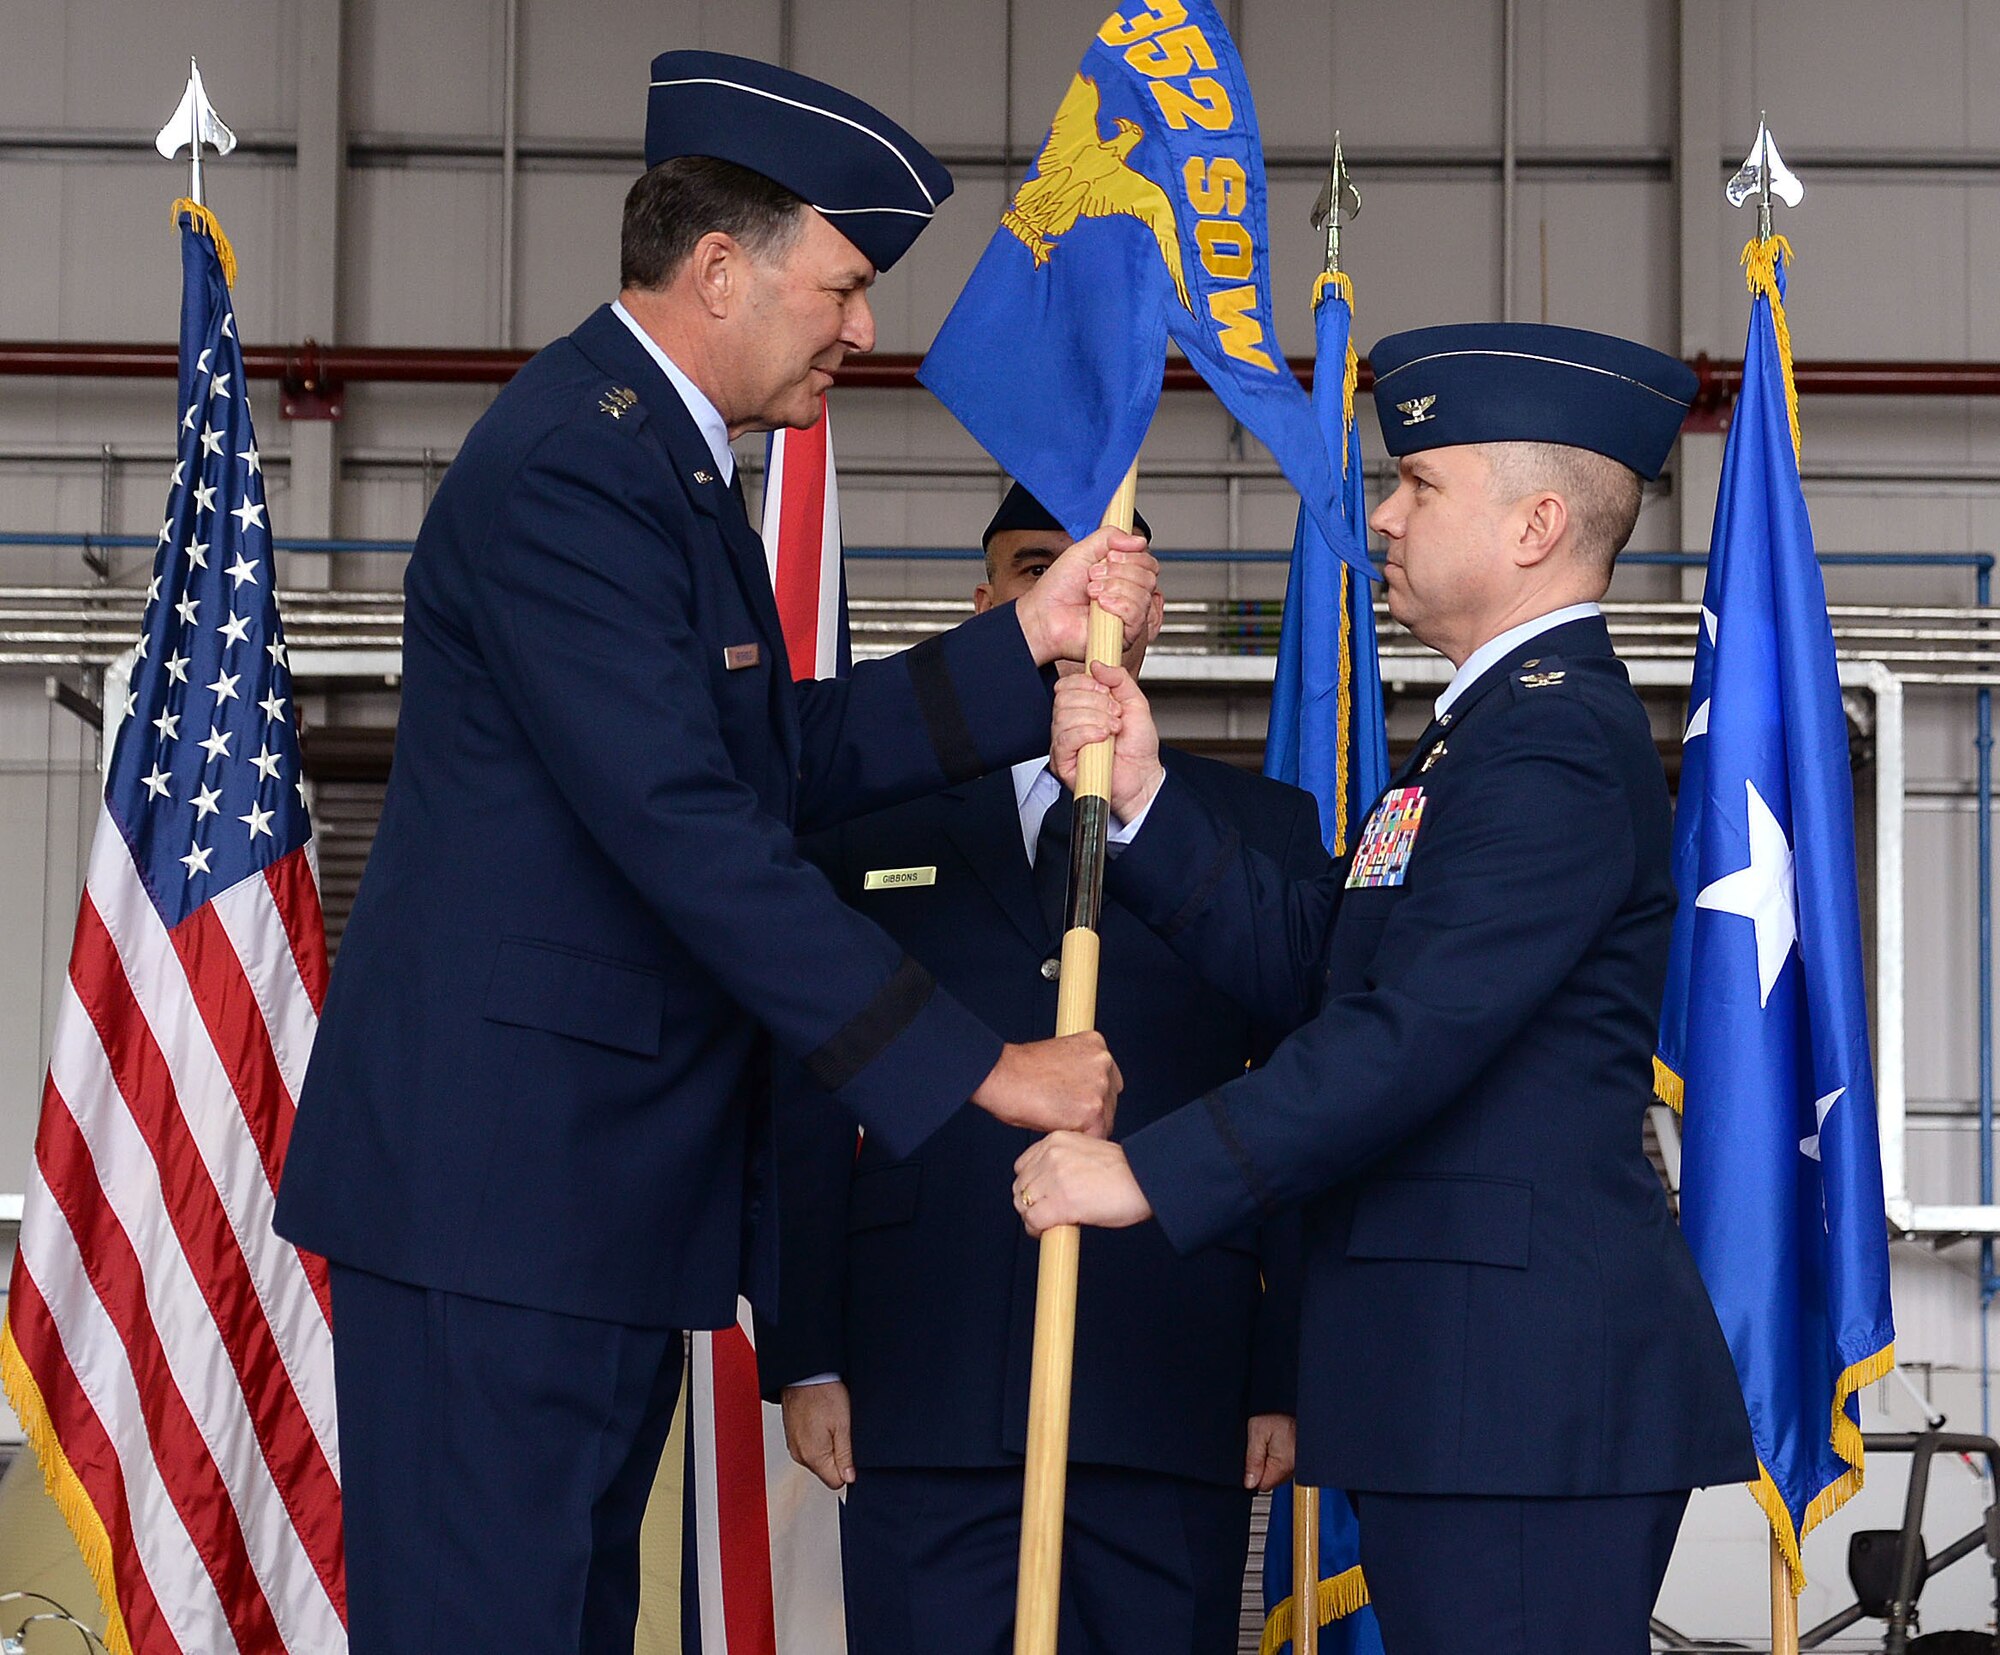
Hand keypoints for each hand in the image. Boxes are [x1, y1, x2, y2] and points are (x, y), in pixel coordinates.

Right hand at [781, 1381, 855, 1489]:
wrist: (805, 1374)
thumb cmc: (823, 1394)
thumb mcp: (843, 1425)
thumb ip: (846, 1456)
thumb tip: (850, 1479)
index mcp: (813, 1456)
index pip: (836, 1482)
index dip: (848, 1469)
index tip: (850, 1450)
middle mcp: (800, 1455)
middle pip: (827, 1472)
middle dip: (838, 1457)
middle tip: (841, 1432)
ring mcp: (794, 1446)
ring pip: (818, 1459)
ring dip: (828, 1447)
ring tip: (830, 1423)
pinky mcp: (793, 1437)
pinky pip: (810, 1447)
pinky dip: (818, 1439)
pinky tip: (822, 1421)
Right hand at [973, 1034, 1119, 1138]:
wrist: (1000, 1075)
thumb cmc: (1018, 1070)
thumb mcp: (1060, 1059)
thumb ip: (1081, 1072)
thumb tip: (1086, 1097)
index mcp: (1097, 1045)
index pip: (1109, 1082)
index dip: (1090, 1098)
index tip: (1073, 1104)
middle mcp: (1104, 1062)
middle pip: (1110, 1102)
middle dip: (1089, 1113)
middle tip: (1062, 1114)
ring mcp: (1100, 1086)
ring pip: (1105, 1121)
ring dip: (1083, 1127)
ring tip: (1055, 1119)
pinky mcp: (1092, 1110)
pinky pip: (1095, 1137)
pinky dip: (1078, 1139)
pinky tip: (1057, 1127)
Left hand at [1012, 1132, 1152, 1233]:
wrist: (1146, 1180)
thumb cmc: (1127, 1171)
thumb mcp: (1087, 1153)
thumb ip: (1064, 1163)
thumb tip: (1049, 1187)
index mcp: (1056, 1140)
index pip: (1023, 1165)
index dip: (1031, 1185)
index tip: (1040, 1196)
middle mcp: (1051, 1156)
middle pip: (1020, 1186)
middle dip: (1031, 1203)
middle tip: (1047, 1213)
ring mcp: (1054, 1178)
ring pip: (1023, 1204)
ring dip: (1034, 1218)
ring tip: (1051, 1223)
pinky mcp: (1060, 1202)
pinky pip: (1033, 1221)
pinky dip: (1038, 1231)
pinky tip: (1053, 1231)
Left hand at [1014, 526, 1158, 665]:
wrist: (1043, 616)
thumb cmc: (1057, 590)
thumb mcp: (1083, 551)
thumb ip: (1110, 537)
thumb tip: (1138, 539)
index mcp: (1123, 577)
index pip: (1148, 563)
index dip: (1132, 556)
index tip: (1109, 556)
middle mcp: (1129, 596)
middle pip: (1148, 577)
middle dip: (1118, 571)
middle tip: (1094, 575)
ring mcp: (1128, 616)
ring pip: (1143, 594)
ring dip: (1114, 587)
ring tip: (1092, 591)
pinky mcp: (1125, 635)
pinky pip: (1137, 614)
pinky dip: (1118, 604)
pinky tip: (1101, 604)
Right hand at [1051, 661, 1164, 821]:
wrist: (1144, 778)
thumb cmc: (1138, 747)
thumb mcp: (1135, 703)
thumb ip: (1119, 679)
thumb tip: (1097, 664)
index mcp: (1082, 708)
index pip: (1066, 685)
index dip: (1086, 683)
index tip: (1107, 692)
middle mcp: (1069, 724)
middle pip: (1064, 698)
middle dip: (1095, 702)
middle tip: (1115, 715)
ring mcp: (1064, 743)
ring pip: (1064, 717)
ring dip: (1095, 719)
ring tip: (1113, 730)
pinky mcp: (1062, 762)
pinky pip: (1064, 739)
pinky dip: (1086, 734)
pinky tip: (1102, 737)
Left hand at [1244, 1413, 1295, 1490]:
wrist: (1298, 1407)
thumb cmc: (1280, 1415)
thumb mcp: (1258, 1431)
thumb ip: (1252, 1458)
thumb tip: (1249, 1482)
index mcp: (1282, 1465)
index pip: (1261, 1485)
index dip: (1252, 1475)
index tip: (1252, 1459)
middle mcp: (1292, 1471)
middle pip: (1268, 1482)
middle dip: (1260, 1470)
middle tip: (1261, 1447)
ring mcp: (1296, 1468)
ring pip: (1274, 1476)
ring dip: (1268, 1465)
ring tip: (1270, 1444)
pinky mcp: (1297, 1464)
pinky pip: (1282, 1469)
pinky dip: (1276, 1460)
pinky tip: (1277, 1446)